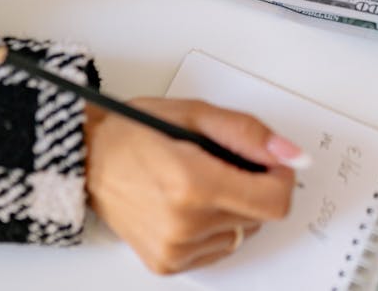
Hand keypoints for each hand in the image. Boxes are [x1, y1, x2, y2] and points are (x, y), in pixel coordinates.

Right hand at [83, 97, 304, 274]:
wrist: (85, 158)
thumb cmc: (132, 131)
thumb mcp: (194, 114)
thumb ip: (248, 134)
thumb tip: (291, 154)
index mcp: (193, 185)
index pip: (274, 201)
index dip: (281, 178)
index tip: (269, 161)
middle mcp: (184, 225)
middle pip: (259, 216)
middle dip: (252, 186)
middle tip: (219, 162)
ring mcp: (174, 249)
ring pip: (241, 232)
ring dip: (233, 207)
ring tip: (198, 182)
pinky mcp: (166, 263)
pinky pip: (218, 248)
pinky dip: (214, 226)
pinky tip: (188, 203)